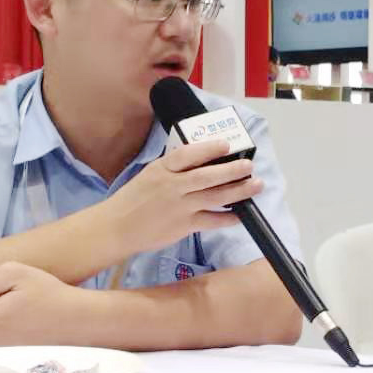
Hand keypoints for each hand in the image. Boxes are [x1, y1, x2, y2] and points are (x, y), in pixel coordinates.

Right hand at [103, 140, 262, 255]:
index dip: (208, 148)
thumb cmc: (134, 200)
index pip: (187, 154)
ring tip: (255, 184)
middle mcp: (172, 186)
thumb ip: (173, 169)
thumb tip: (203, 162)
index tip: (226, 144)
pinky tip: (240, 214)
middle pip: (206, 176)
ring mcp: (180, 207)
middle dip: (231, 170)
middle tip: (249, 165)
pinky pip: (212, 220)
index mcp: (161, 169)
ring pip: (214, 197)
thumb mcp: (150, 175)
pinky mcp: (184, 226)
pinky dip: (228, 218)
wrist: (117, 228)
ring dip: (238, 191)